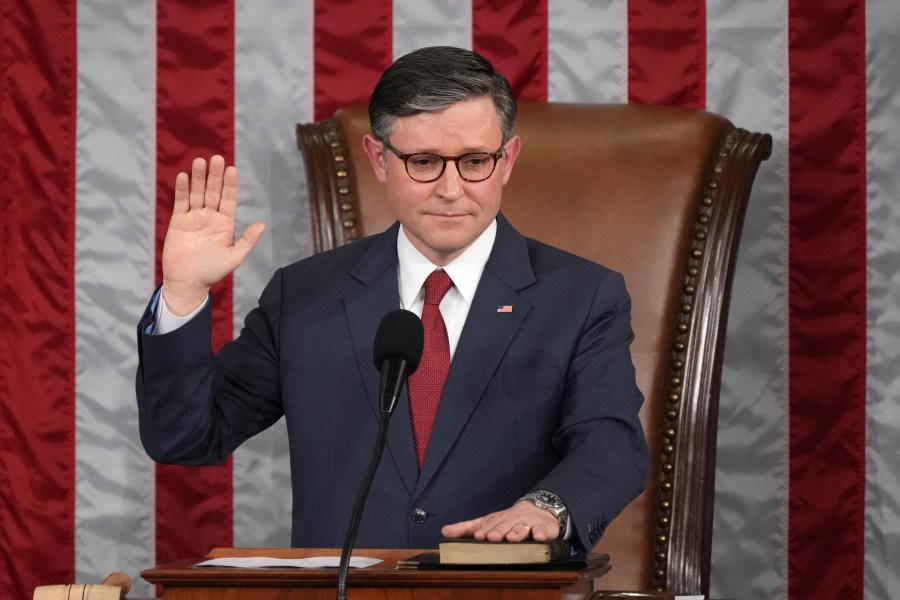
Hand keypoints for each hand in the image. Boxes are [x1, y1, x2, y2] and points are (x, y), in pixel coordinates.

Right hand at [161, 155, 264, 314]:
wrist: (186, 282)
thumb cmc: (211, 272)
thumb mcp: (233, 258)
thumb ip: (247, 241)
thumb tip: (262, 225)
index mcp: (225, 224)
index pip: (229, 200)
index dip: (230, 185)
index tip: (232, 169)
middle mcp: (210, 217)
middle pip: (213, 192)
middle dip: (215, 176)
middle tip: (216, 159)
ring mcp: (194, 217)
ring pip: (197, 193)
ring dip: (199, 178)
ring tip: (200, 161)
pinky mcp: (178, 221)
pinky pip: (181, 202)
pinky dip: (182, 189)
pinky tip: (184, 176)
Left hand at [441, 501, 559, 541]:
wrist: (537, 510)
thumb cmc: (507, 521)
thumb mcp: (486, 522)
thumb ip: (466, 528)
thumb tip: (444, 531)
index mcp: (496, 520)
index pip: (489, 525)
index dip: (484, 530)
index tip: (478, 536)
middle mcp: (511, 521)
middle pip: (504, 526)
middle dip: (498, 531)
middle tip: (492, 537)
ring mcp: (527, 523)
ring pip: (521, 528)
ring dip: (517, 533)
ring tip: (512, 538)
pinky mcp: (542, 528)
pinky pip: (542, 530)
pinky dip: (541, 534)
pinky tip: (539, 538)